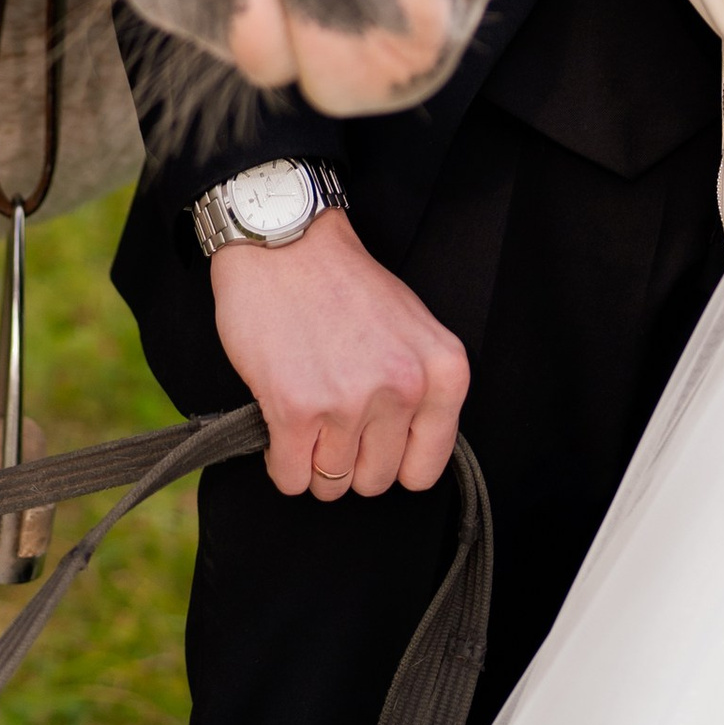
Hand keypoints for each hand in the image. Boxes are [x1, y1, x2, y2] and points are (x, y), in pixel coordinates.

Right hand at [209, 208, 468, 498]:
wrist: (283, 241)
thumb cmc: (343, 282)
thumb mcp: (412, 327)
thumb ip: (422, 387)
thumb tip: (409, 452)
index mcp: (442, 370)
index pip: (425, 469)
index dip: (393, 459)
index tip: (372, 440)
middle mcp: (404, 388)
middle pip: (376, 480)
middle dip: (349, 460)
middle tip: (332, 419)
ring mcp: (350, 401)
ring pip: (332, 484)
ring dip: (312, 459)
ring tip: (306, 413)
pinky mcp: (296, 409)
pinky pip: (290, 478)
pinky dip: (281, 461)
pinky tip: (281, 422)